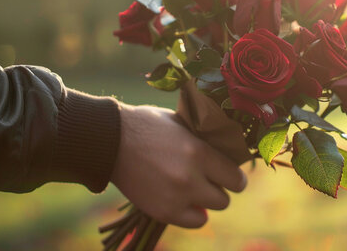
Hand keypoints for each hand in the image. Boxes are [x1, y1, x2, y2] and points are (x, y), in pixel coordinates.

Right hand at [110, 104, 246, 227]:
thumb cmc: (148, 125)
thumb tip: (229, 152)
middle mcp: (190, 178)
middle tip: (209, 178)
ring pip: (211, 210)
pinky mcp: (162, 211)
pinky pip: (194, 221)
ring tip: (195, 188)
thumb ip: (204, 141)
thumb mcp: (182, 124)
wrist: (110, 140)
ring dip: (206, 201)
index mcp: (199, 152)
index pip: (235, 178)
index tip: (230, 173)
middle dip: (219, 188)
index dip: (235, 176)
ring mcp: (176, 198)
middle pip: (225, 198)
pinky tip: (185, 199)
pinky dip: (193, 213)